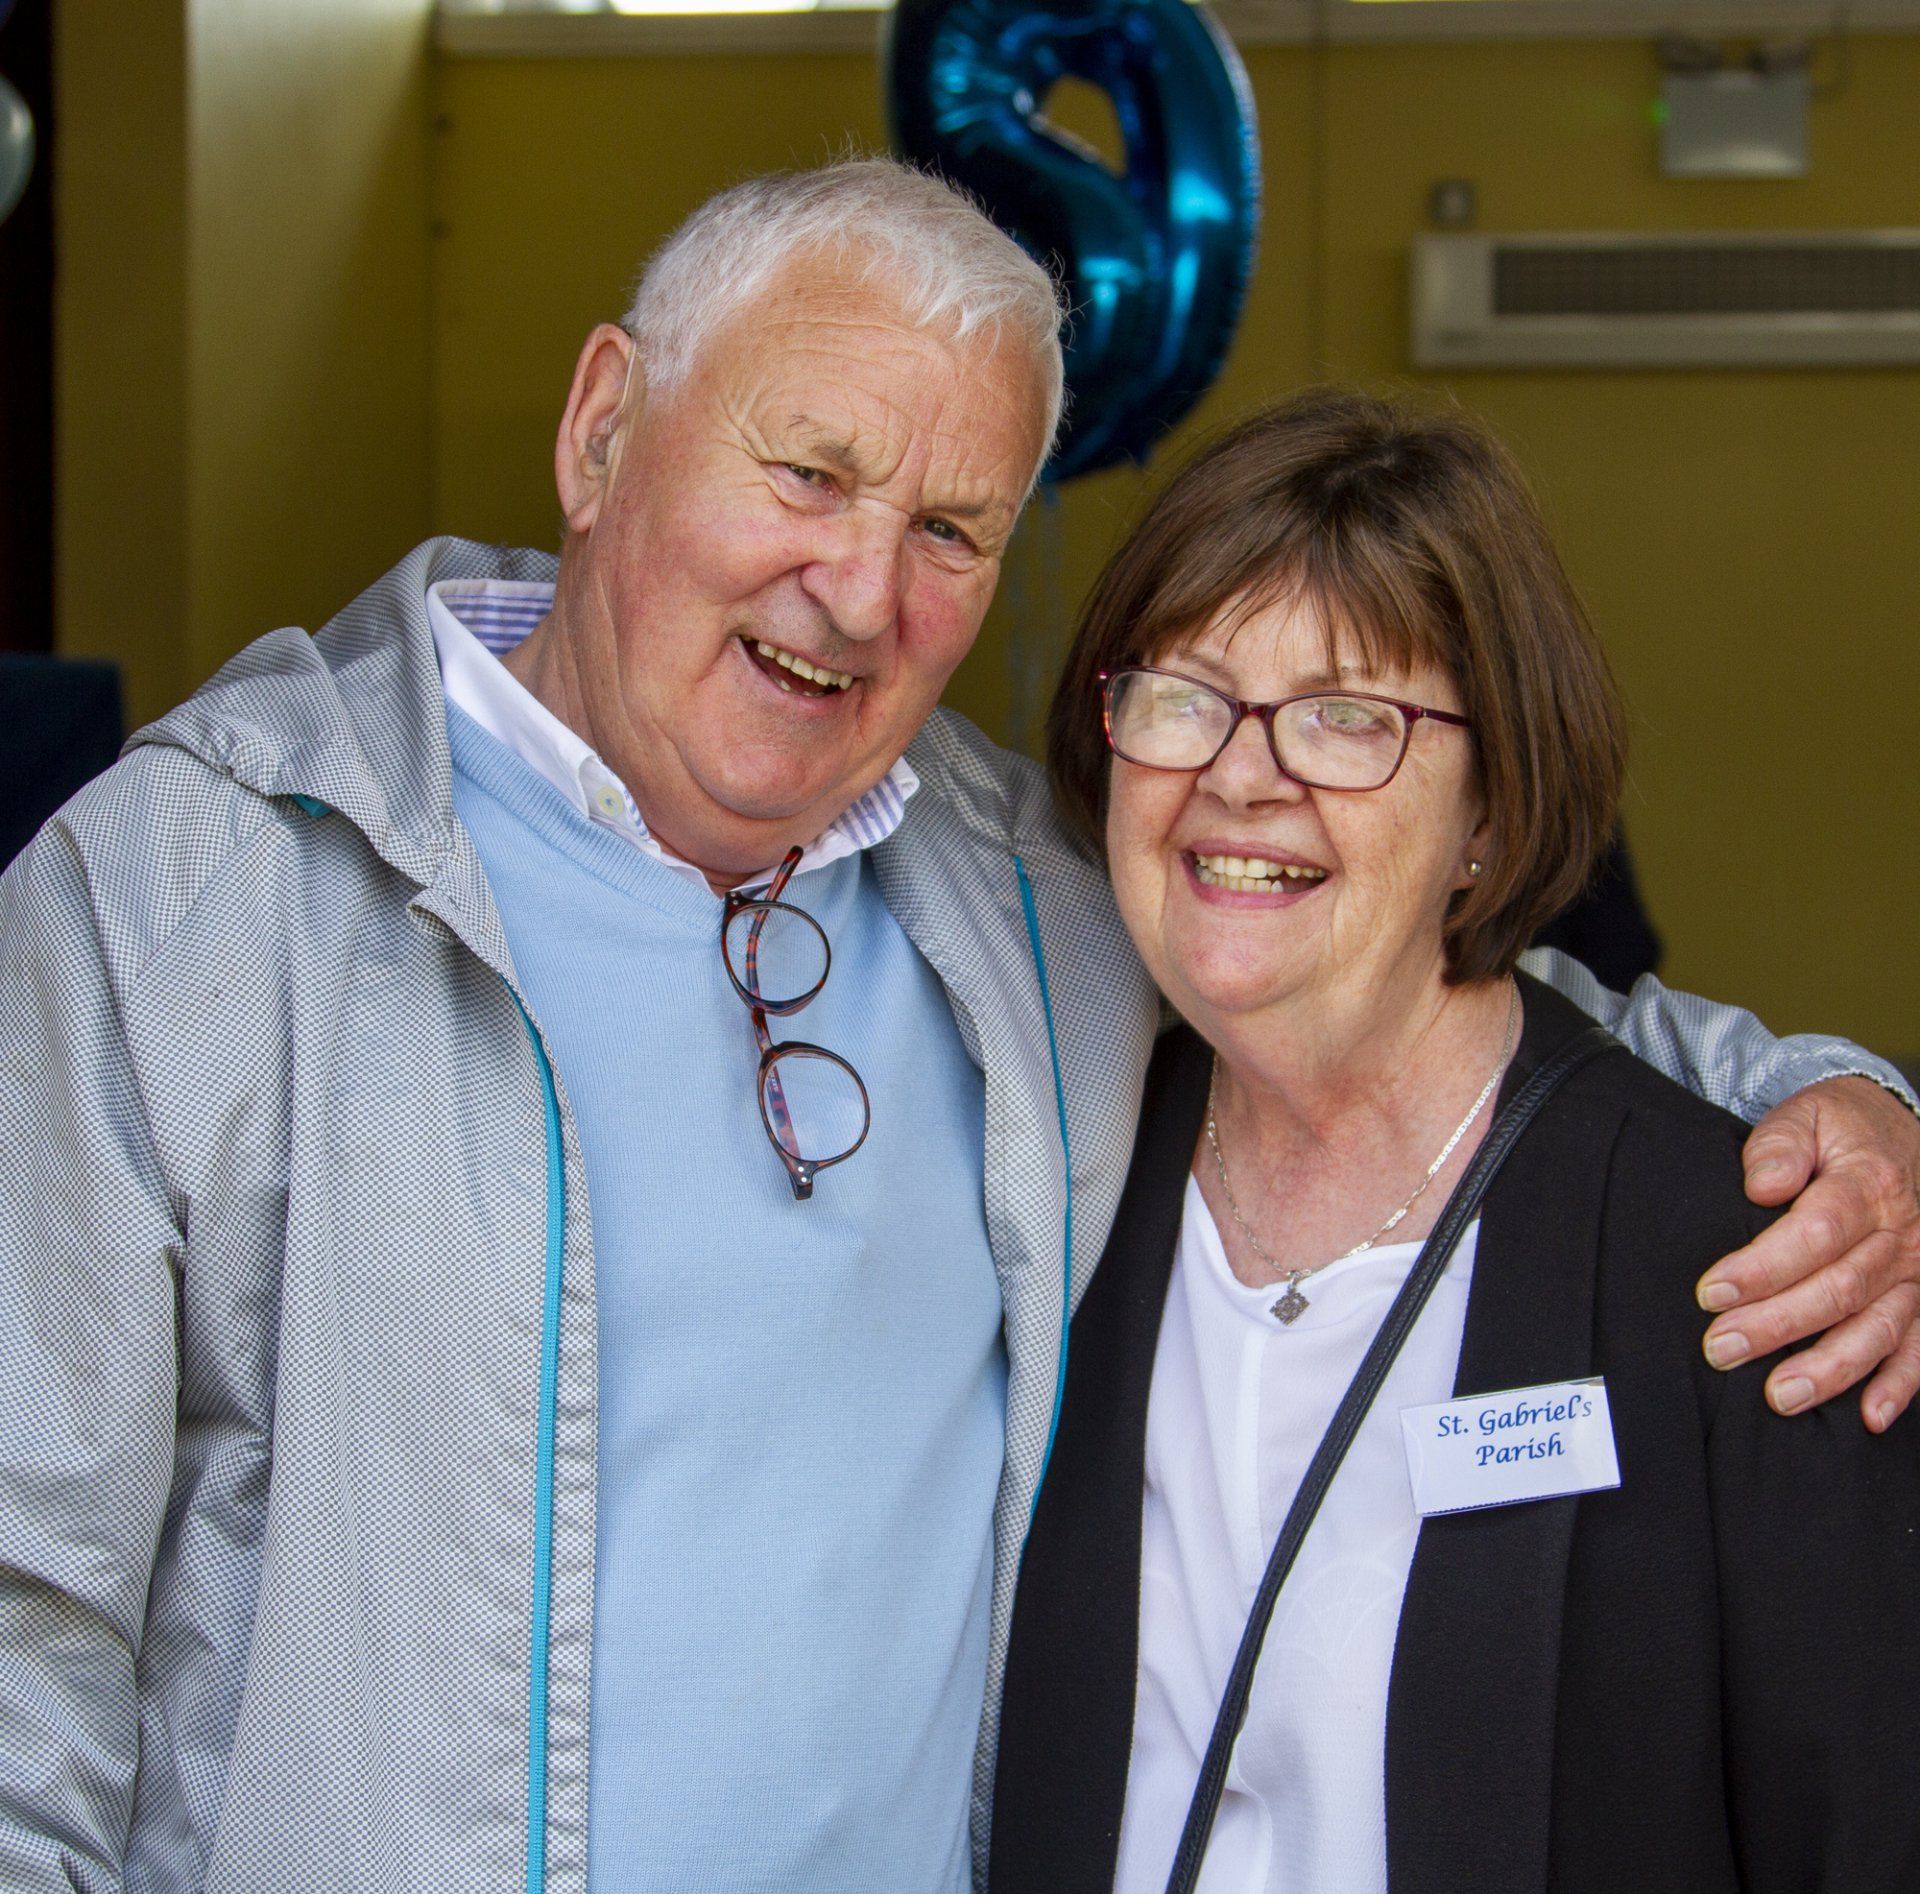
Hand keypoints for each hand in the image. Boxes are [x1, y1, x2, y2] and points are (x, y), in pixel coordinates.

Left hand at [1695, 1077, 1919, 1429]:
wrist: (1898, 1129)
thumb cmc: (1839, 1128)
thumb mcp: (1807, 1115)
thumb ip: (1780, 1145)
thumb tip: (1762, 1186)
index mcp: (1868, 1186)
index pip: (1816, 1233)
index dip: (1763, 1267)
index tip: (1712, 1292)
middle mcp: (1901, 1236)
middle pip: (1839, 1289)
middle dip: (1776, 1325)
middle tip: (1721, 1349)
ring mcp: (1919, 1273)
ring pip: (1876, 1328)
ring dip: (1829, 1368)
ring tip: (1779, 1396)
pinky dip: (1901, 1385)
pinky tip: (1871, 1417)